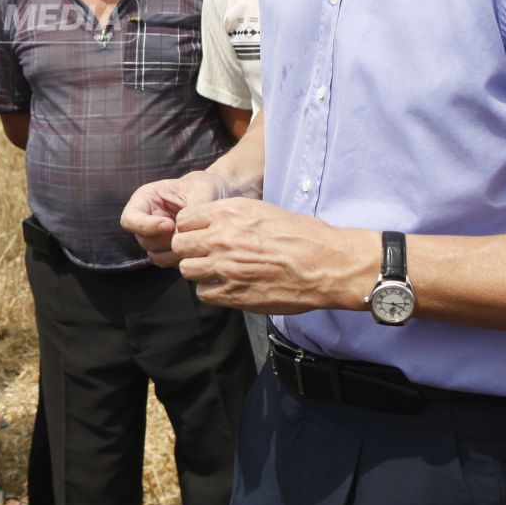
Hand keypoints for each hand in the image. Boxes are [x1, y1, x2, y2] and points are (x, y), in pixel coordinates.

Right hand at [120, 169, 232, 266]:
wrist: (213, 194)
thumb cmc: (203, 187)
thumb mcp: (199, 190)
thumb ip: (190, 210)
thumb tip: (181, 233)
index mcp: (145, 200)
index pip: (129, 219)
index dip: (146, 226)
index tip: (170, 225)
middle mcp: (145, 220)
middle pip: (143, 240)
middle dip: (167, 240)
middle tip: (187, 234)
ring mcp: (154, 237)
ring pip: (154, 255)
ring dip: (175, 251)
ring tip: (194, 240)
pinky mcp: (166, 250)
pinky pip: (167, 262)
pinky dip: (181, 259)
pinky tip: (195, 248)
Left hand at [168, 197, 375, 313]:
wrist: (326, 264)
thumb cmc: (302, 235)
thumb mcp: (263, 211)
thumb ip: (231, 218)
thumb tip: (211, 225)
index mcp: (228, 213)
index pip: (183, 220)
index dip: (189, 229)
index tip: (200, 235)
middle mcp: (221, 238)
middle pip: (179, 245)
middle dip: (189, 250)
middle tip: (205, 255)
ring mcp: (225, 267)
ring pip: (187, 270)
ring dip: (199, 271)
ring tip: (217, 272)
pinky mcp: (233, 294)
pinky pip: (204, 293)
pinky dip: (213, 290)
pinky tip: (228, 286)